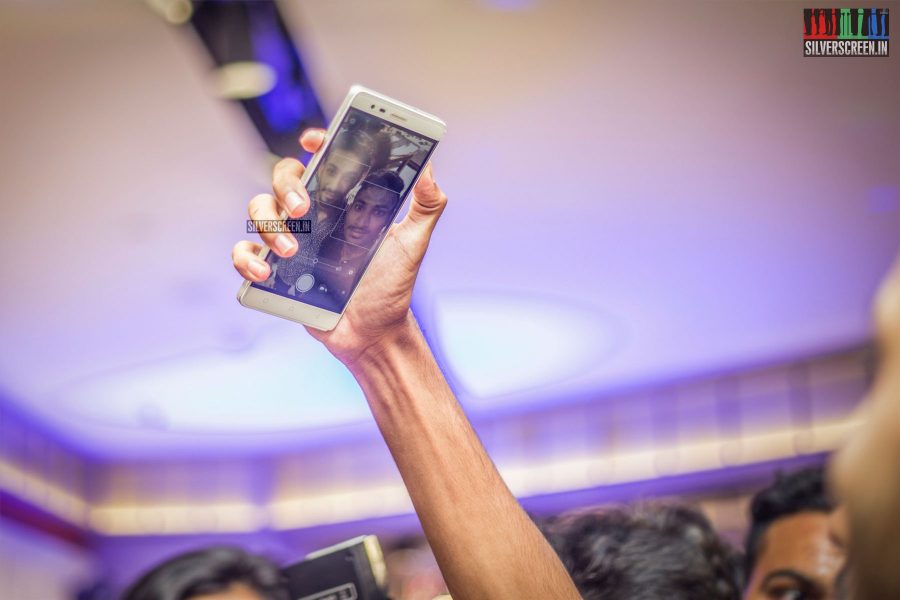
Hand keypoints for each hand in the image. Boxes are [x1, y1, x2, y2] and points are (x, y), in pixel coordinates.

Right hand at [231, 129, 448, 364]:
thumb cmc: (392, 286)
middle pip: (284, 178)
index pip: (322, 161)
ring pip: (259, 210)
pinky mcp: (276, 271)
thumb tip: (430, 170)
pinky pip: (244, 254)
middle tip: (304, 209)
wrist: (374, 333)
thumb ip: (427, 206)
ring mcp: (292, 241)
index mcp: (343, 202)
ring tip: (293, 250)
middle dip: (287, 187)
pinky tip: (264, 271)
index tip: (312, 140)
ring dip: (269, 225)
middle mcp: (314, 216)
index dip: (314, 144)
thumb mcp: (413, 244)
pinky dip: (246, 258)